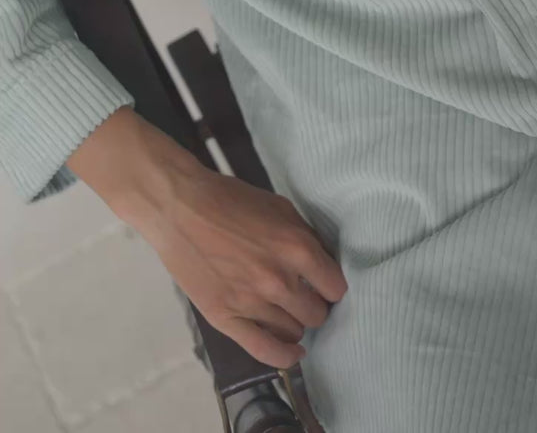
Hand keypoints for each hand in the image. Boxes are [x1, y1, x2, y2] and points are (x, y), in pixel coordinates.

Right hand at [138, 165, 347, 368]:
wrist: (180, 208)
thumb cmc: (231, 200)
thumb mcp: (280, 207)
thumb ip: (304, 237)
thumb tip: (322, 263)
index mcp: (296, 248)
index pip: (335, 287)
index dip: (332, 286)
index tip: (324, 283)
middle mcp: (278, 280)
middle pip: (317, 314)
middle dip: (314, 304)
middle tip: (304, 294)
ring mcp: (251, 303)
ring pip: (294, 332)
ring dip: (294, 321)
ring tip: (285, 308)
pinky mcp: (226, 318)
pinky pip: (265, 351)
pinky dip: (284, 356)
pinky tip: (293, 352)